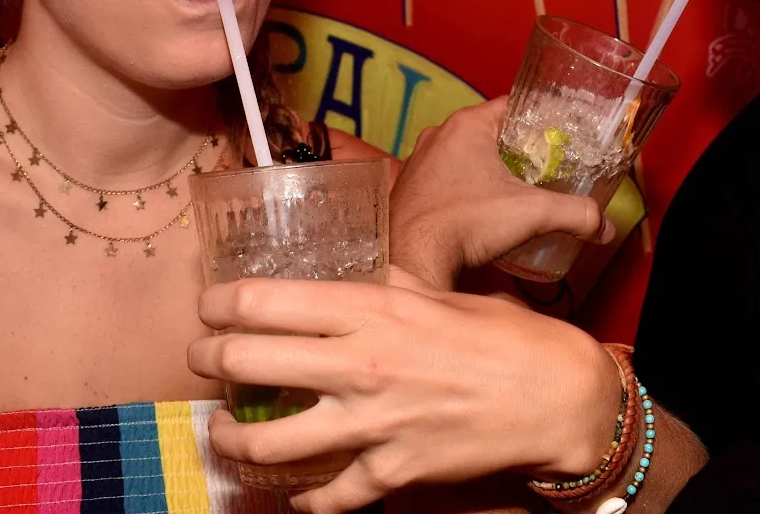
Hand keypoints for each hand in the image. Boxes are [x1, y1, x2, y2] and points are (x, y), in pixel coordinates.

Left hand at [189, 269, 623, 513]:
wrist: (557, 397)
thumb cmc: (504, 336)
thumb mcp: (441, 293)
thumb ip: (389, 282)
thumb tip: (358, 270)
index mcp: (371, 310)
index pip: (264, 302)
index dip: (218, 303)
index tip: (208, 305)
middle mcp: (360, 365)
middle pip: (246, 362)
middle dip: (208, 360)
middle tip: (202, 357)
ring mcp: (372, 425)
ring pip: (267, 440)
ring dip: (231, 436)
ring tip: (223, 431)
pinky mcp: (391, 472)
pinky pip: (329, 495)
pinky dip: (306, 498)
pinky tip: (296, 492)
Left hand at [391, 99, 612, 288]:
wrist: (411, 258)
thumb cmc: (462, 223)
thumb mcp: (532, 213)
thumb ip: (574, 214)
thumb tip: (601, 225)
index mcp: (467, 125)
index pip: (512, 105)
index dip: (539, 117)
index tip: (558, 132)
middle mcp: (438, 136)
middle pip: (489, 132)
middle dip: (516, 149)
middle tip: (543, 167)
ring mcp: (420, 162)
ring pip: (464, 156)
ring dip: (488, 170)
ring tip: (514, 191)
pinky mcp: (410, 188)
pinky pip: (444, 178)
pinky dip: (465, 188)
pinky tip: (480, 210)